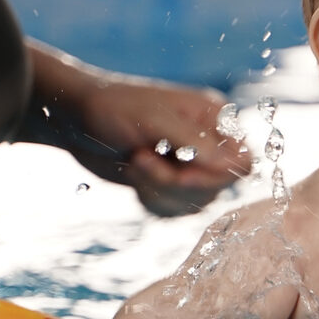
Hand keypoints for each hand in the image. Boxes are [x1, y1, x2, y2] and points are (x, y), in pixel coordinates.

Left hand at [75, 77, 253, 215]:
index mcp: (212, 119)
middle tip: (142, 159)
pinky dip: (153, 200)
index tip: (183, 174)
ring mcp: (188, 165)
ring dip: (161, 190)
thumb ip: (196, 144)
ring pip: (196, 202)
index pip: (243, 160)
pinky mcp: (168, 183)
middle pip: (218, 187)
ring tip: (135, 161)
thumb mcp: (155, 122)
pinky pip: (175, 209)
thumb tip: (235, 166)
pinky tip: (135, 176)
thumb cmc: (113, 109)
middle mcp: (207, 144)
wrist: (75, 119)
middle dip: (176, 181)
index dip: (219, 175)